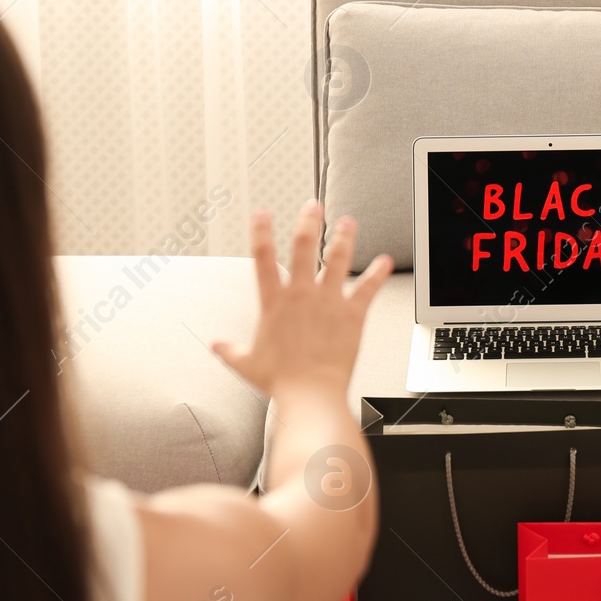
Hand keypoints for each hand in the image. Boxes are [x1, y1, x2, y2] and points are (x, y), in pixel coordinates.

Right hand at [213, 202, 392, 398]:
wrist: (311, 394)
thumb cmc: (281, 381)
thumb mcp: (246, 364)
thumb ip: (229, 350)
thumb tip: (216, 345)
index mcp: (274, 303)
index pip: (262, 258)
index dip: (261, 232)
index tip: (261, 215)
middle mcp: (301, 295)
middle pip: (303, 246)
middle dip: (309, 221)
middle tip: (313, 207)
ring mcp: (328, 301)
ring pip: (337, 259)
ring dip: (344, 237)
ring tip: (347, 222)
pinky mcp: (352, 314)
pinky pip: (367, 288)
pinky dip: (377, 273)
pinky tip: (384, 261)